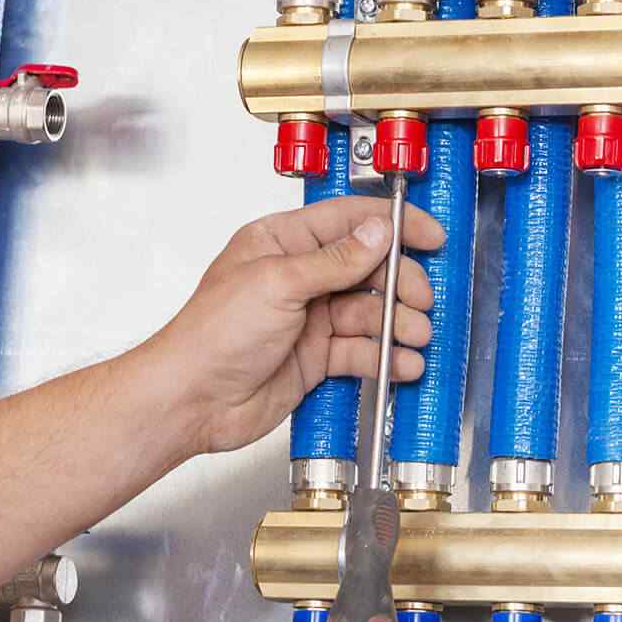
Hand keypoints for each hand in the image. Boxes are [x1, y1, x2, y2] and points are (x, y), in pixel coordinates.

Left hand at [144, 196, 444, 455]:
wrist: (192, 399)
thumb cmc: (211, 335)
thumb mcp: (278, 283)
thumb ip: (334, 260)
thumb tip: (376, 233)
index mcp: (281, 243)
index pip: (347, 221)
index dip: (392, 225)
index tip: (430, 235)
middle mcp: (297, 276)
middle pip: (366, 269)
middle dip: (399, 283)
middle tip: (422, 298)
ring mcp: (307, 318)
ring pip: (367, 313)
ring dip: (397, 324)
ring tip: (415, 335)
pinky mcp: (314, 357)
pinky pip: (359, 350)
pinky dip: (384, 356)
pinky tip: (402, 362)